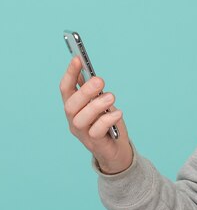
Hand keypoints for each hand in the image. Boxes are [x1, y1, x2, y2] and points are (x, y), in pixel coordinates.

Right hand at [60, 56, 132, 173]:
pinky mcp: (95, 143)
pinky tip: (117, 114)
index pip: (65, 90)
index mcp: (74, 108)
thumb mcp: (100, 104)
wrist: (116, 150)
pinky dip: (107, 120)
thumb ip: (93, 91)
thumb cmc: (108, 124)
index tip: (77, 59)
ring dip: (96, 105)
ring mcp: (82, 133)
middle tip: (100, 80)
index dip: (70, 74)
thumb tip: (86, 70)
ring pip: (81, 119)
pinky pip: (97, 131)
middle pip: (71, 105)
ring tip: (111, 97)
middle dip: (84, 91)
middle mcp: (73, 121)